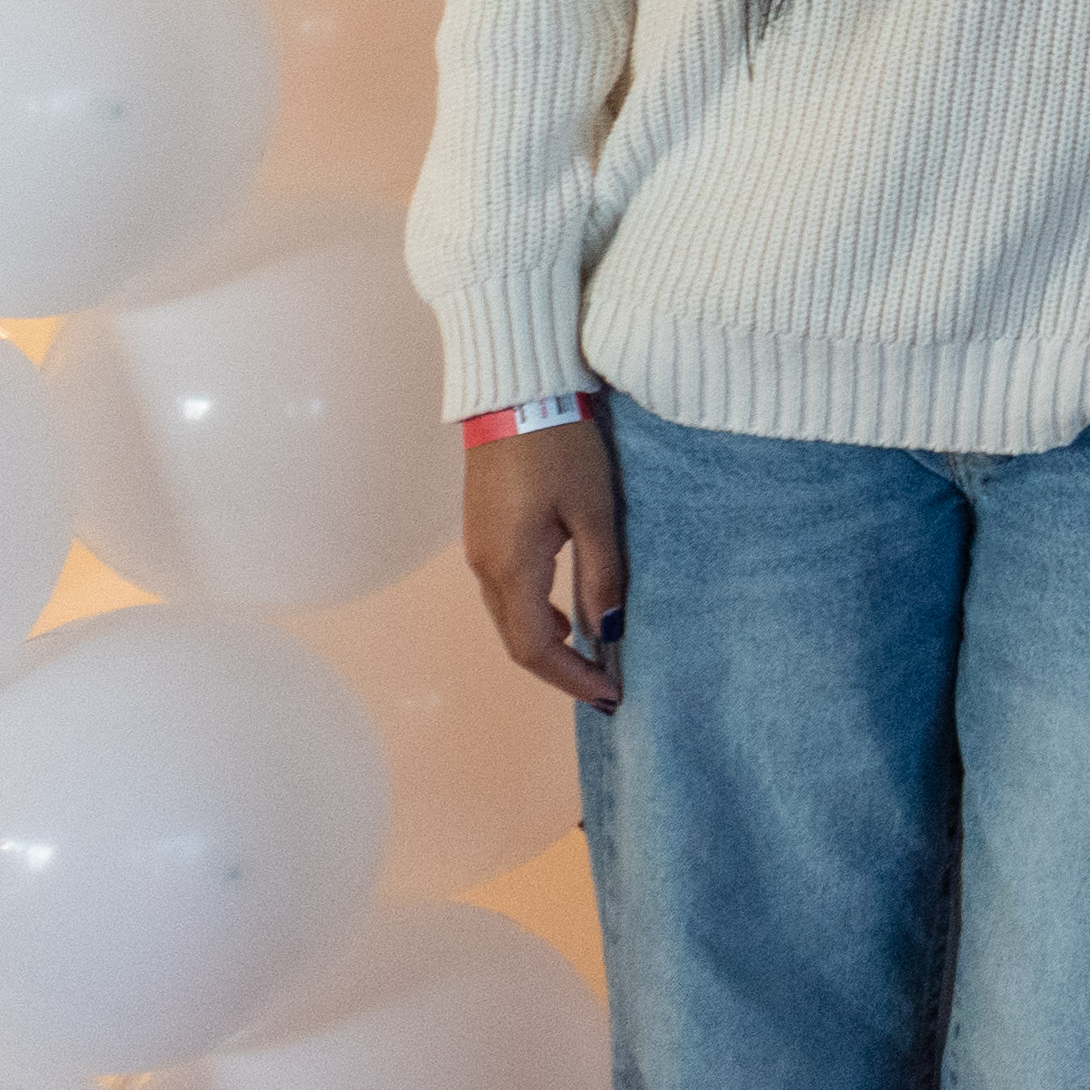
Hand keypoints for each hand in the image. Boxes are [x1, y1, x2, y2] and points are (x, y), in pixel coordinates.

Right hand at [462, 414, 626, 710]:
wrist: (515, 393)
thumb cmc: (560, 446)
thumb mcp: (594, 510)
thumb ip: (602, 574)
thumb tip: (610, 630)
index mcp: (511, 567)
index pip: (536, 647)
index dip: (572, 678)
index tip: (610, 696)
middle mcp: (485, 567)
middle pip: (517, 641)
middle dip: (560, 671)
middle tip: (603, 689)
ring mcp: (479, 549)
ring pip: (508, 618)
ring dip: (547, 645)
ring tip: (591, 660)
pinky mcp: (484, 532)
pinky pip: (505, 592)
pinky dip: (535, 615)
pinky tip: (566, 615)